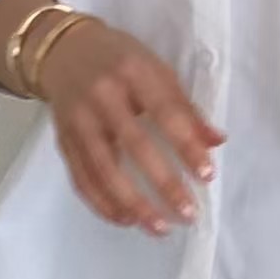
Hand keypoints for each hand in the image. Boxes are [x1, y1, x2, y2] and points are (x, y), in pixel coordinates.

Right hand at [39, 20, 224, 235]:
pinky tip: (126, 220)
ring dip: (133, 204)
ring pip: (104, 170)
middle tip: (188, 213)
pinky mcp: (62, 140)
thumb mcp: (157, 70)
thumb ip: (185, 107)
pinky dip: (103, 204)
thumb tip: (217, 142)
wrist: (63, 51)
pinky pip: (81, 178)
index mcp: (133, 72)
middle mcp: (102, 96)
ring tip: (160, 227)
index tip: (207, 175)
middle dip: (164, 183)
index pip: (165, 113)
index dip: (186, 146)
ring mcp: (78, 120)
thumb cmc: (120, 60)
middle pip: (135, 145)